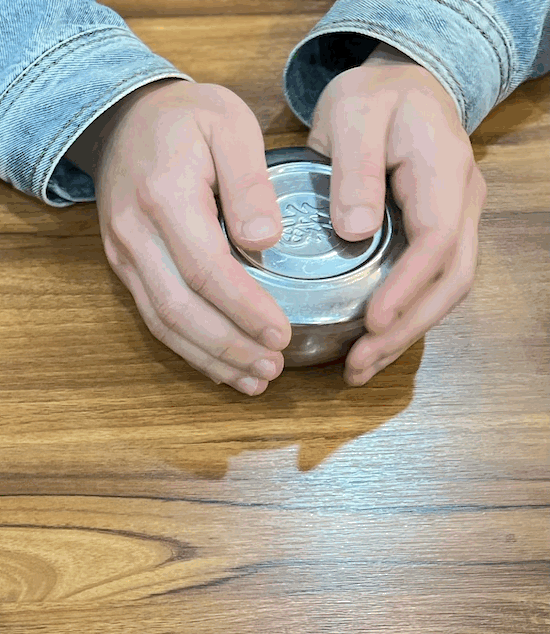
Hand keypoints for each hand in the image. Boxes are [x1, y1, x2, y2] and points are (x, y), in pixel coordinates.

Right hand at [76, 81, 290, 394]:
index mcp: (165, 197)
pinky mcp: (122, 266)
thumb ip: (249, 183)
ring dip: (207, 357)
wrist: (122, 117)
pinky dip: (186, 347)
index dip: (244, 309)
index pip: (206, 269)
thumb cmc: (185, 117)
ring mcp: (123, 255)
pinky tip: (219, 363)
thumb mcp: (230, 125)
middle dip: (228, 346)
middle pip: (179, 309)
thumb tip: (264, 242)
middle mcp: (135, 235)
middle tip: (270, 370)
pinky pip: (152, 315)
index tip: (281, 333)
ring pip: (162, 322)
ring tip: (251, 379)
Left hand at [309, 45, 484, 384]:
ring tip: (360, 368)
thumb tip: (355, 231)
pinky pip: (430, 282)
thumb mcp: (354, 115)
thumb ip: (354, 169)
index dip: (407, 287)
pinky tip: (369, 344)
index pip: (436, 239)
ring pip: (446, 287)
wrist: (400, 83)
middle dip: (409, 327)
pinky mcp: (437, 232)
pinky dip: (403, 317)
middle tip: (360, 364)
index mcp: (443, 170)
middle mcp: (460, 200)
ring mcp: (454, 218)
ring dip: (406, 333)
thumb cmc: (372, 97)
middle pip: (453, 276)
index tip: (372, 322)